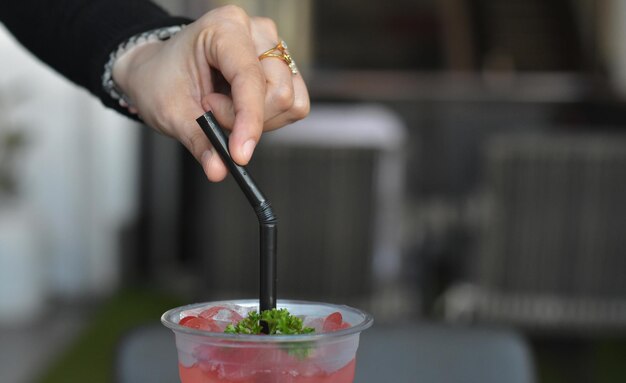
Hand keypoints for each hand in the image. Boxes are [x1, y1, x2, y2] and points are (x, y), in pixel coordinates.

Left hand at [112, 5, 309, 180]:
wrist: (157, 71)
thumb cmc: (161, 79)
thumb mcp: (170, 112)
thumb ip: (199, 140)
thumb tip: (219, 169)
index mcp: (225, 27)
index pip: (250, 77)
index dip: (248, 119)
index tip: (239, 154)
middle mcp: (257, 32)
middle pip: (278, 92)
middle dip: (245, 118)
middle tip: (211, 113)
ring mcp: (274, 49)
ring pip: (290, 101)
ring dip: (258, 120)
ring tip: (224, 109)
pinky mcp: (284, 69)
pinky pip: (294, 105)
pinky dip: (269, 119)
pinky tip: (242, 109)